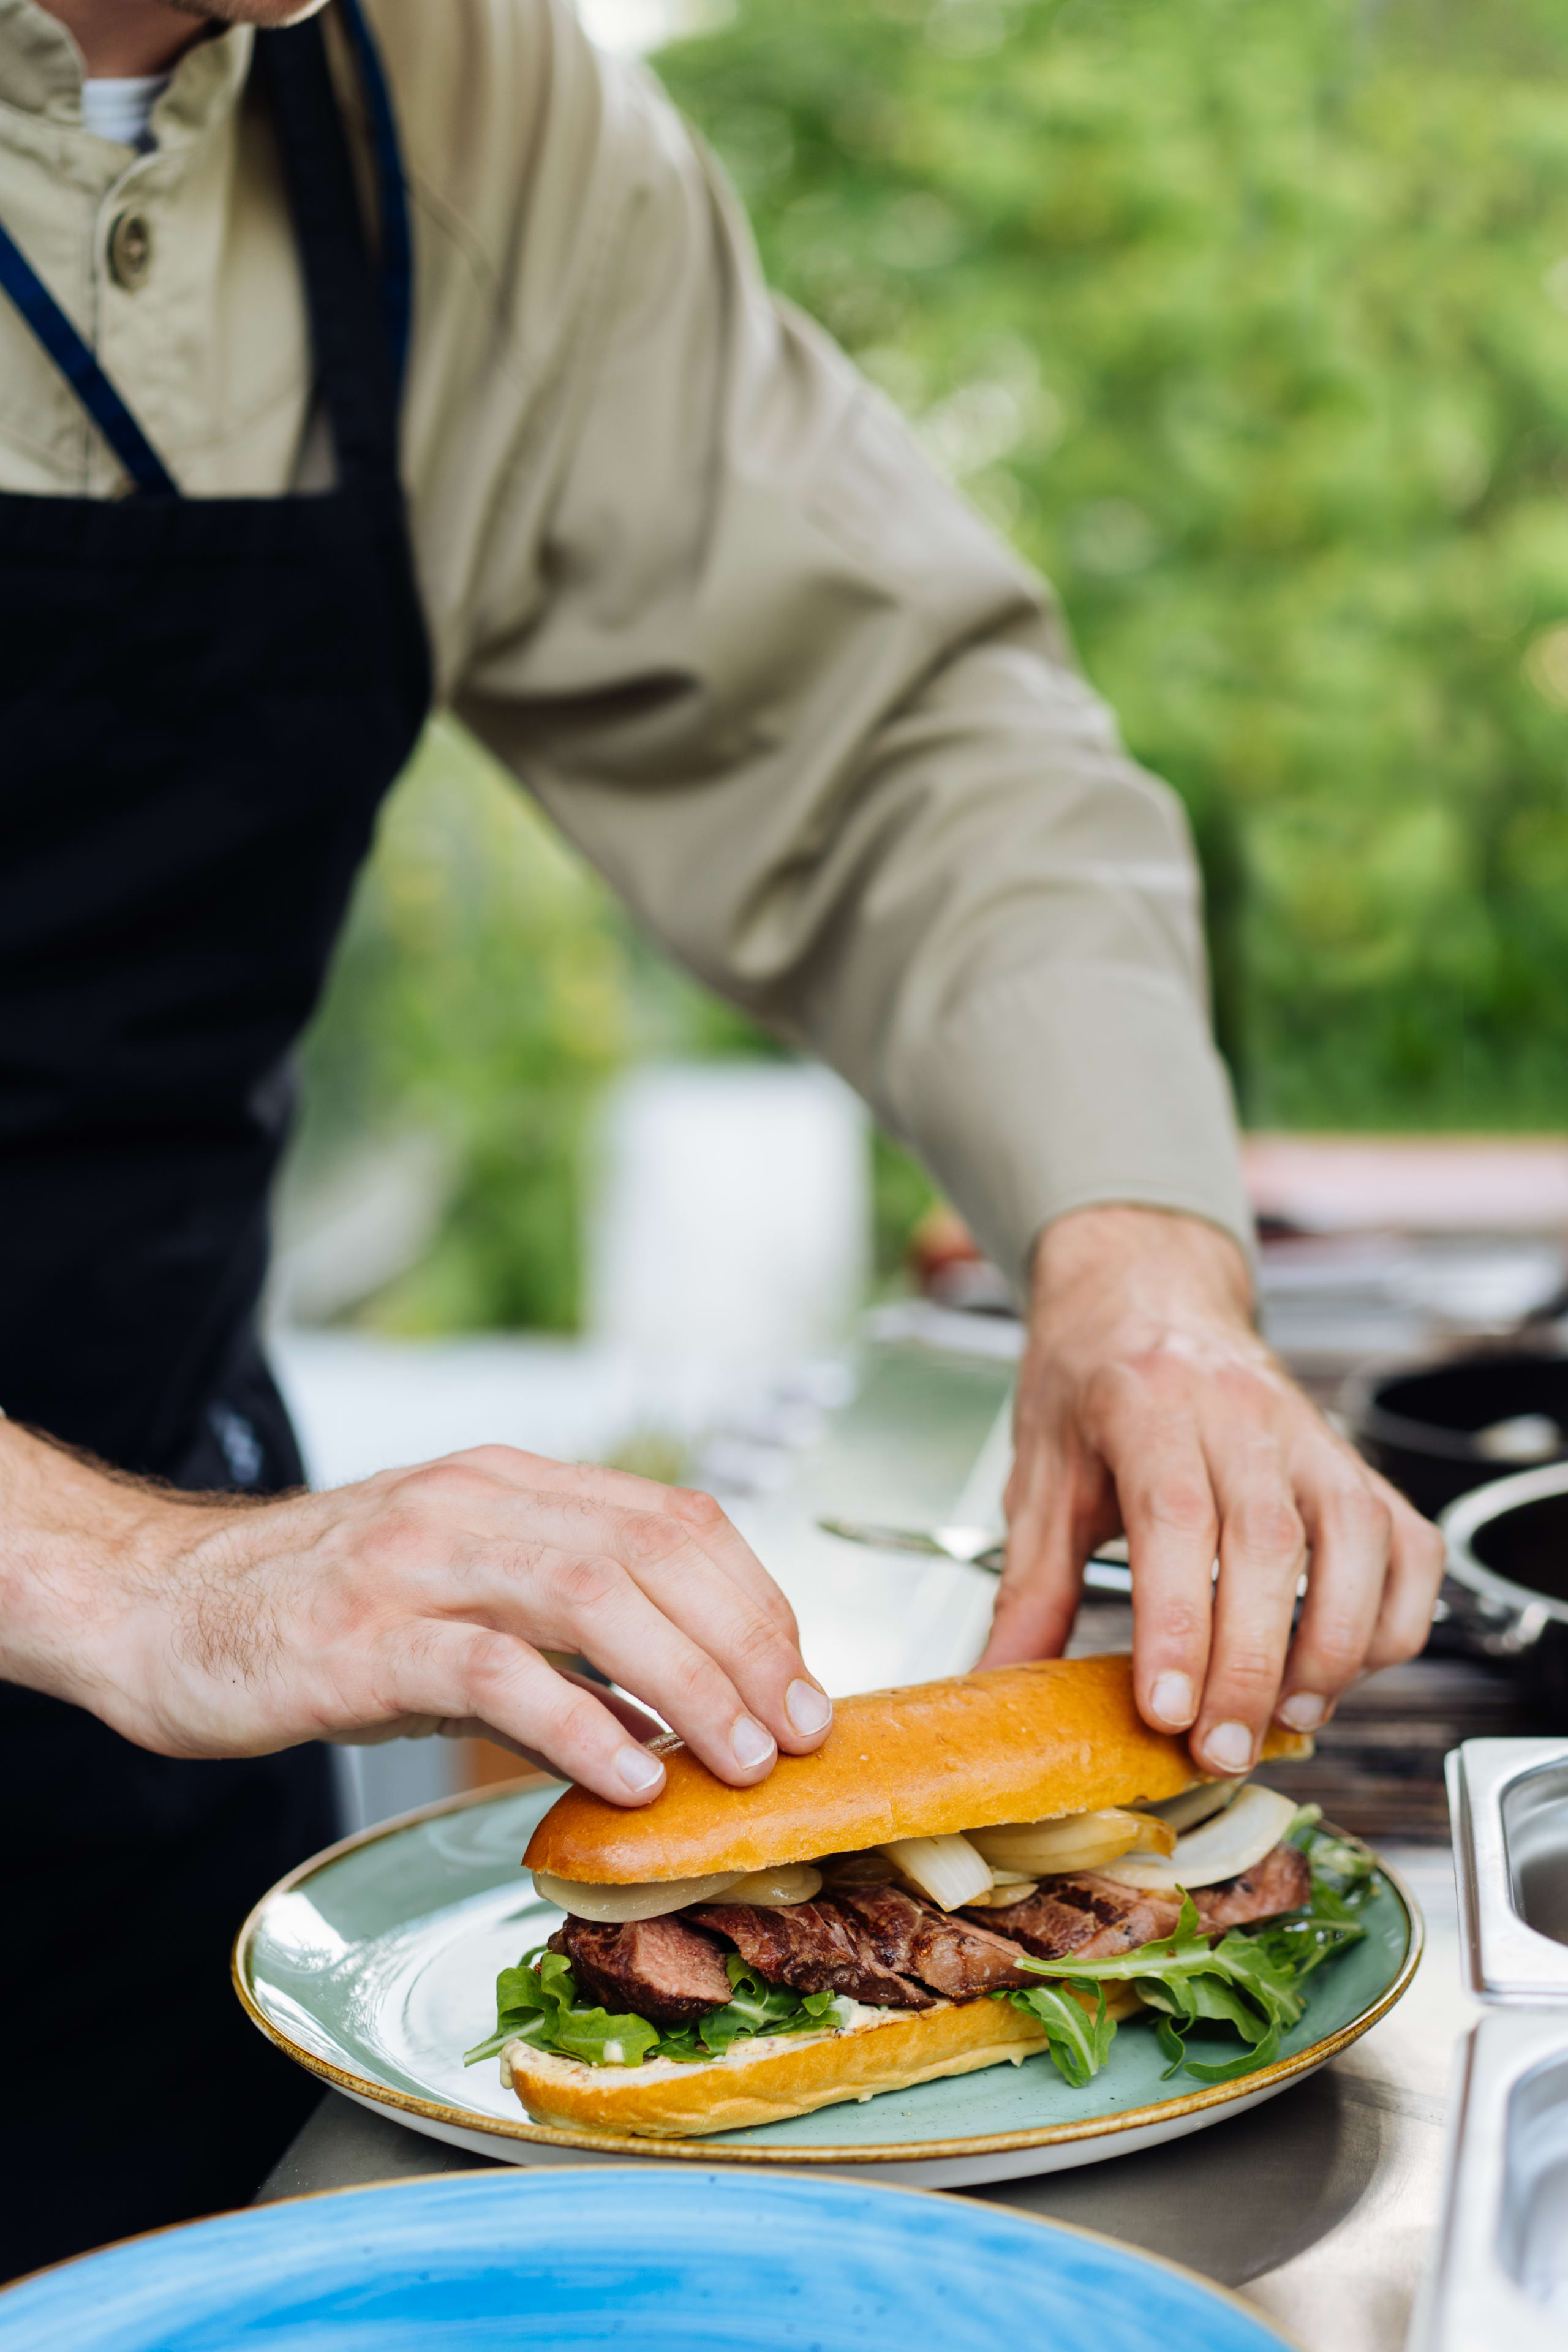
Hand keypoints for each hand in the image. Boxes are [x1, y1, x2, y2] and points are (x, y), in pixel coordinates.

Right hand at [0, 1422, 832, 1804]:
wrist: (159, 1608)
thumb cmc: (319, 1614)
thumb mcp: (458, 1598)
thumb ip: (562, 1640)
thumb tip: (678, 1716)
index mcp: (514, 1485)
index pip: (677, 1519)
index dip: (758, 1601)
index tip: (802, 1684)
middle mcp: (477, 1503)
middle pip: (657, 1550)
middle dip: (750, 1645)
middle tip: (797, 1735)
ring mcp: (418, 1563)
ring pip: (594, 1597)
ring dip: (689, 1682)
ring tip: (738, 1760)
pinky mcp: (364, 1637)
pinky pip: (496, 1669)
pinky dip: (579, 1723)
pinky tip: (628, 1777)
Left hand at [977, 1205, 1444, 1774]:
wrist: (1143, 1290)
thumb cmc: (1089, 1380)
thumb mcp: (1038, 1474)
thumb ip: (1028, 1588)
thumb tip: (997, 1685)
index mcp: (1145, 1404)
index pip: (1174, 1517)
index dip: (1177, 1621)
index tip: (1167, 1708)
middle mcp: (1239, 1411)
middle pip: (1266, 1543)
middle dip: (1251, 1664)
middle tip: (1224, 1747)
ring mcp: (1308, 1433)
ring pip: (1354, 1538)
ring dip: (1334, 1644)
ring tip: (1294, 1717)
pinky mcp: (1353, 1460)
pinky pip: (1406, 1541)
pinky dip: (1393, 1614)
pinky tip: (1349, 1665)